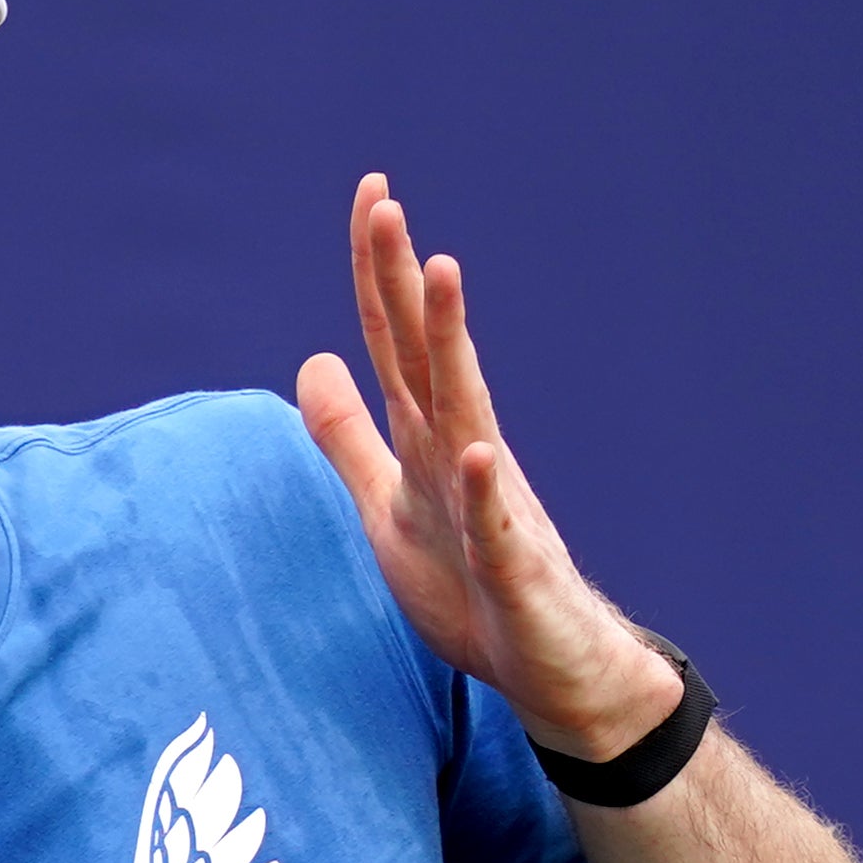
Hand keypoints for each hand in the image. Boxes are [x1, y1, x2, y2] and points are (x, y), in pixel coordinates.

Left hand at [295, 174, 685, 759]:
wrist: (550, 668)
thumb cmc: (471, 589)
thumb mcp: (386, 506)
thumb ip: (350, 437)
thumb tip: (312, 362)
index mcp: (427, 441)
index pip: (395, 343)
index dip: (377, 274)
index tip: (371, 194)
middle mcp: (463, 455)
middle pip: (427, 356)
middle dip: (406, 282)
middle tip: (384, 203)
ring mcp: (493, 508)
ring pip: (466, 414)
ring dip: (454, 346)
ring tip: (443, 274)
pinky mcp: (515, 569)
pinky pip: (497, 526)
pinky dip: (485, 489)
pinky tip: (475, 452)